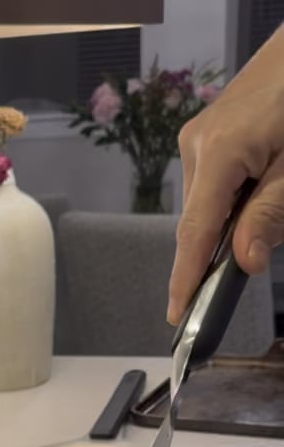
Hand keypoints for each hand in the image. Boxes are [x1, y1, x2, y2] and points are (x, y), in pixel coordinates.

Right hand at [168, 26, 283, 323]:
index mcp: (217, 152)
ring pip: (209, 203)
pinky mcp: (213, 130)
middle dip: (216, 253)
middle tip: (237, 277)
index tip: (176, 317)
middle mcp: (197, 144)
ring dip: (231, 223)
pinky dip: (233, 200)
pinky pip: (216, 181)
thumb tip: (244, 263)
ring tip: (266, 214)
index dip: (185, 278)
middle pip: (200, 221)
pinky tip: (261, 192)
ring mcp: (201, 134)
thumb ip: (270, 215)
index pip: (195, 233)